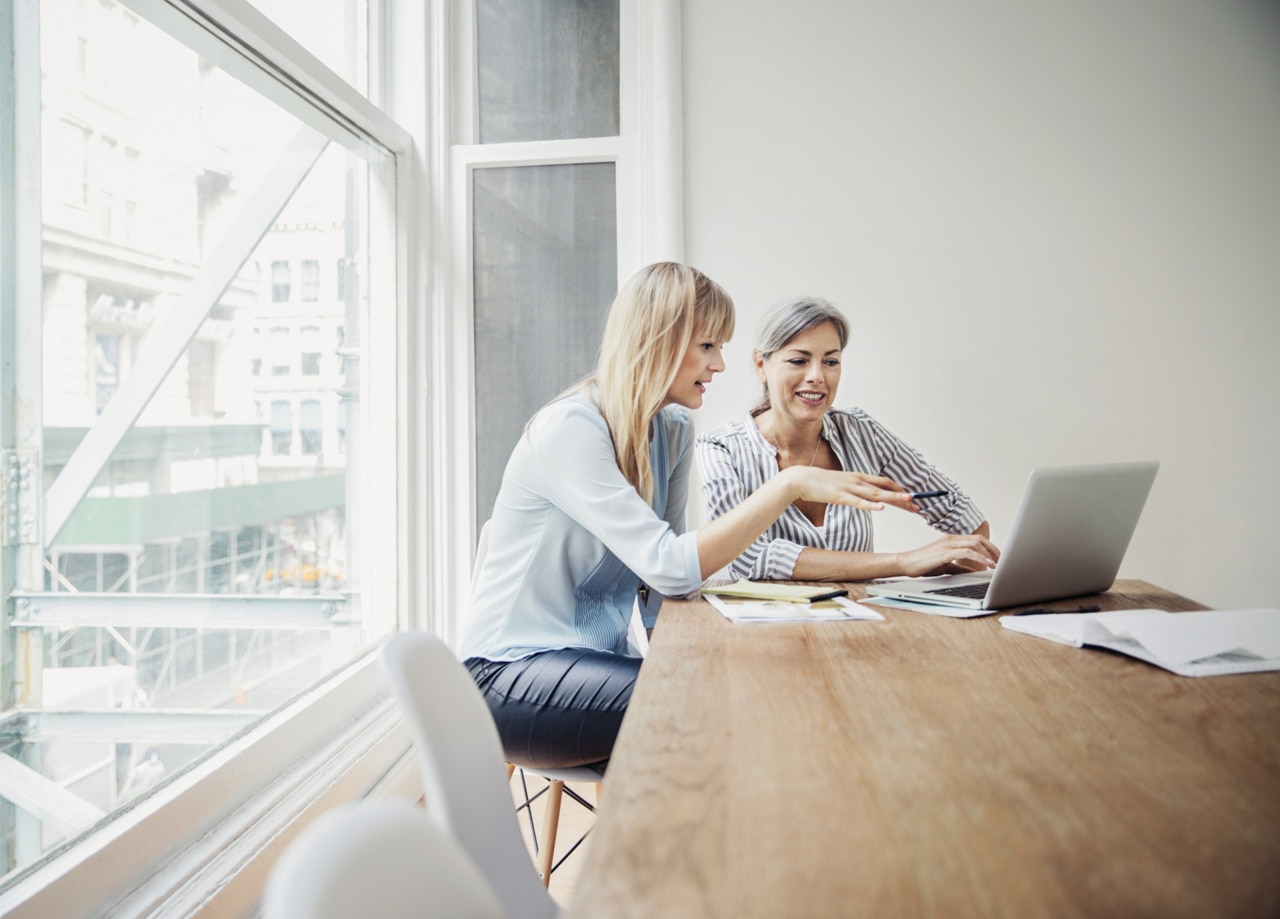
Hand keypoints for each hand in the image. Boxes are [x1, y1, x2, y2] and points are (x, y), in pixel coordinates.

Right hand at [786, 467, 917, 512]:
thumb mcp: (842, 484)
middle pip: (885, 488)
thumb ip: (854, 489)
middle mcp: (858, 481)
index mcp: (859, 477)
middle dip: (903, 497)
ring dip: (894, 499)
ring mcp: (849, 488)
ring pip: (876, 494)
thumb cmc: (820, 483)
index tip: (913, 498)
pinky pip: (857, 502)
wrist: (800, 479)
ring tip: (909, 502)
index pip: (885, 483)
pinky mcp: (839, 496)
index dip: (900, 490)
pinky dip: (870, 506)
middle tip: (919, 505)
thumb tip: (865, 496)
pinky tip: (881, 509)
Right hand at [895, 532, 1001, 577]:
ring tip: (997, 564)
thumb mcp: (946, 565)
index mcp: (952, 540)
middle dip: (994, 550)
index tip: (998, 558)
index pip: (976, 540)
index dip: (990, 548)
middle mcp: (951, 539)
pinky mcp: (945, 552)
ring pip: (975, 544)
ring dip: (989, 554)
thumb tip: (974, 570)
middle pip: (979, 539)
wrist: (905, 563)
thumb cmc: (922, 564)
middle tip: (1003, 561)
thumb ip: (960, 566)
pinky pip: (967, 552)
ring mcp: (948, 544)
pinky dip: (980, 558)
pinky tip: (987, 565)